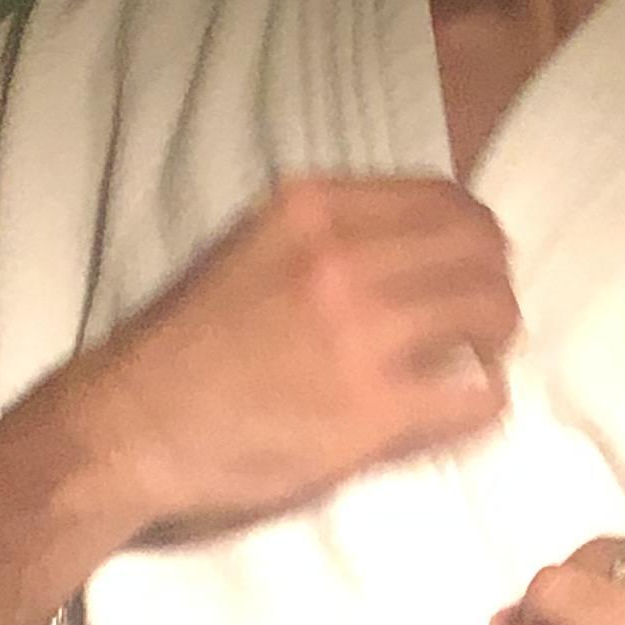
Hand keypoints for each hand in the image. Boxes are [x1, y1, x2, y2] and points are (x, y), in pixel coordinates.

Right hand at [90, 174, 518, 538]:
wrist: (128, 427)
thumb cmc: (184, 346)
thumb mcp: (252, 249)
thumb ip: (329, 236)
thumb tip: (412, 248)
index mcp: (314, 208)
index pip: (447, 198)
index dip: (475, 236)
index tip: (470, 266)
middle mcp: (343, 257)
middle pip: (483, 250)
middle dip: (495, 285)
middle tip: (484, 322)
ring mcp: (361, 333)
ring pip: (492, 314)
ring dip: (497, 341)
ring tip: (476, 363)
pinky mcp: (371, 410)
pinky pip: (476, 396)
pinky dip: (484, 403)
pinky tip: (461, 410)